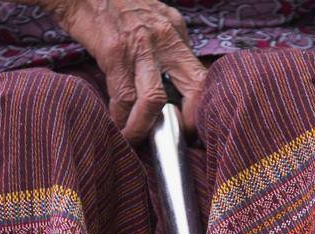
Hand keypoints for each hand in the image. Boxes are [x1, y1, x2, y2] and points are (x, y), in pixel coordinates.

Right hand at [38, 0, 205, 139]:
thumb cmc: (112, 6)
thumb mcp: (151, 17)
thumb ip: (165, 46)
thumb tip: (171, 82)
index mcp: (176, 30)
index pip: (202, 74)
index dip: (198, 107)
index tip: (186, 126)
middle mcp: (165, 37)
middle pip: (194, 88)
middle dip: (185, 121)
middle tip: (171, 138)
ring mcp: (141, 45)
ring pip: (154, 100)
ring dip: (143, 127)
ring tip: (134, 137)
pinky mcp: (115, 52)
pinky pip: (123, 97)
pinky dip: (120, 117)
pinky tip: (115, 124)